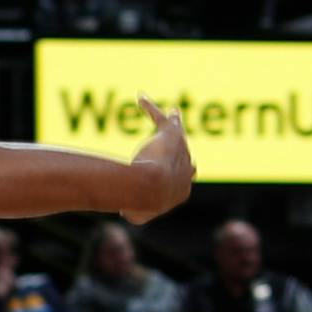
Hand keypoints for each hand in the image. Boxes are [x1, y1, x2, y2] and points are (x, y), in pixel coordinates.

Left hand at [121, 95, 194, 223]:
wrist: (150, 188)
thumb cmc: (143, 204)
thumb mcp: (136, 214)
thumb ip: (134, 212)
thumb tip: (125, 212)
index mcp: (180, 189)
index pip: (181, 181)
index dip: (174, 178)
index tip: (165, 179)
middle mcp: (186, 168)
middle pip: (186, 156)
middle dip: (181, 152)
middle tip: (178, 146)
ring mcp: (180, 150)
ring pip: (176, 133)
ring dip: (172, 124)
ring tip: (171, 114)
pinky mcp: (170, 135)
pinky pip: (160, 117)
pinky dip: (150, 107)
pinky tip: (139, 98)